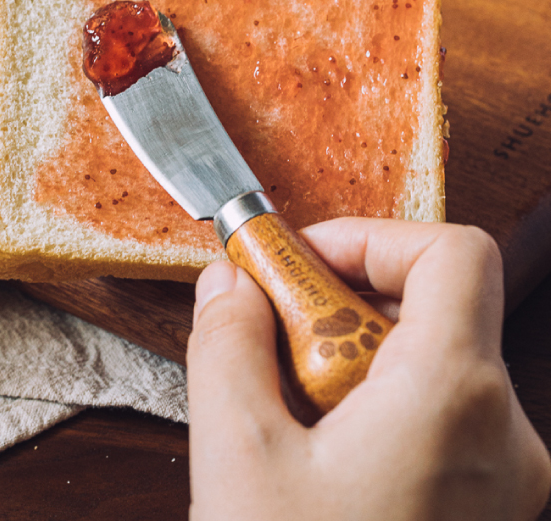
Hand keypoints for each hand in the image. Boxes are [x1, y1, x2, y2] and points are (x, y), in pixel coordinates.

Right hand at [187, 218, 550, 520]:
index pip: (452, 253)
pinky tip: (315, 447)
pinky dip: (371, 399)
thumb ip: (227, 345)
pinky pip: (434, 410)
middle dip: (338, 301)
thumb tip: (228, 282)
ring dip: (347, 355)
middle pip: (431, 304)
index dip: (369, 236)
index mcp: (454, 401)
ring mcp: (505, 475)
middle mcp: (504, 432)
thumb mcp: (236, 459)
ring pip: (428, 359)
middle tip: (268, 330)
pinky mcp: (488, 503)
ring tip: (284, 405)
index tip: (299, 263)